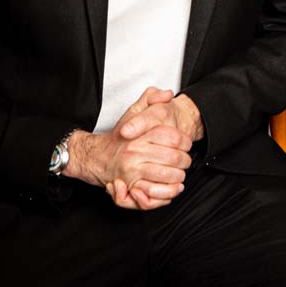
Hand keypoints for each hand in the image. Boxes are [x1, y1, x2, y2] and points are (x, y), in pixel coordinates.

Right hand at [65, 87, 193, 210]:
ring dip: (179, 176)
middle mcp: (135, 152)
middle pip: (173, 157)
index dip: (185, 141)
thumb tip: (167, 94)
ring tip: (181, 173)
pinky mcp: (130, 186)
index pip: (172, 137)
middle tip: (186, 160)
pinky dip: (168, 192)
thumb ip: (151, 97)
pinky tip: (173, 187)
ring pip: (166, 175)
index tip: (187, 144)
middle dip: (185, 160)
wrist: (98, 157)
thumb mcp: (133, 111)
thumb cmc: (120, 137)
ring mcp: (132, 170)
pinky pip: (155, 192)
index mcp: (139, 134)